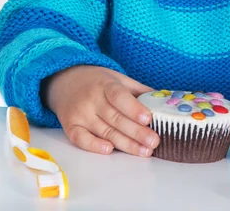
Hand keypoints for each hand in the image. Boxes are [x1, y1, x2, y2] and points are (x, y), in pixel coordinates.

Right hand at [42, 65, 158, 156]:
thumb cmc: (98, 81)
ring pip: (104, 131)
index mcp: (105, 84)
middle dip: (136, 132)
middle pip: (115, 118)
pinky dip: (94, 145)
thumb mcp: (118, 78)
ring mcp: (80, 113)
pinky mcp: (70, 126)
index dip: (133, 108)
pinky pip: (81, 139)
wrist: (65, 80)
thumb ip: (138, 90)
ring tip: (144, 151)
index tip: (148, 118)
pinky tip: (110, 150)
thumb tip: (163, 100)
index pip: (119, 96)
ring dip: (125, 144)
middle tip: (154, 142)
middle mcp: (91, 99)